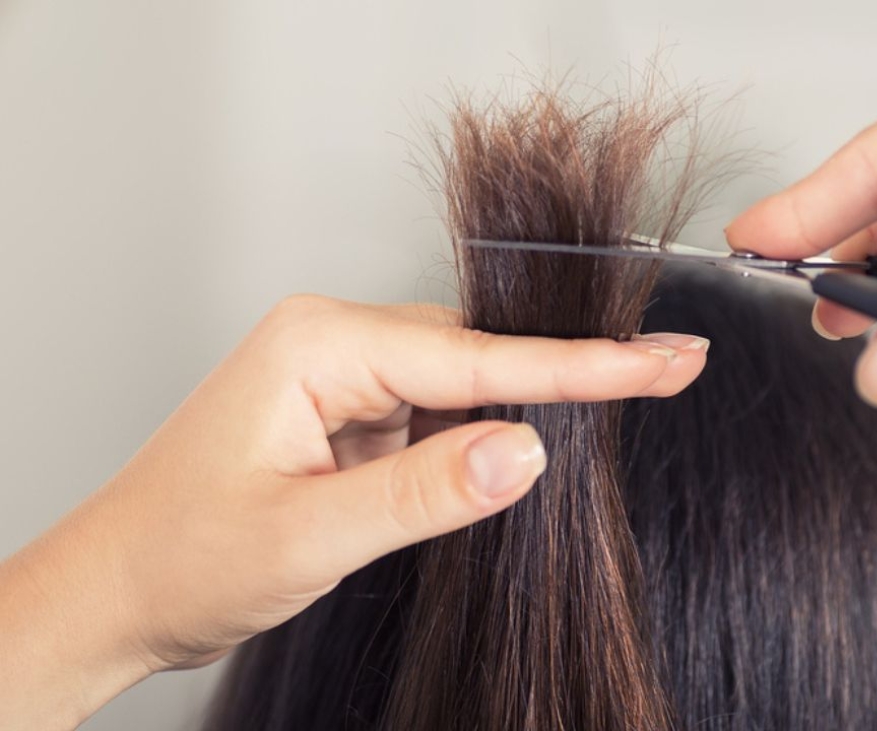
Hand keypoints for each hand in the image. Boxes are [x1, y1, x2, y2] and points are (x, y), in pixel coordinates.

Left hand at [0, 295, 706, 728]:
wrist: (118, 593)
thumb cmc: (182, 556)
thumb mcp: (308, 534)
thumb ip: (423, 491)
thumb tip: (529, 452)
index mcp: (320, 345)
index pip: (479, 357)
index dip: (583, 365)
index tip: (664, 359)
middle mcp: (336, 343)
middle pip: (483, 353)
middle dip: (575, 372)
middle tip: (674, 370)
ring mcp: (345, 378)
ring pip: (468, 381)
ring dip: (530, 406)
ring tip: (626, 398)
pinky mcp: (352, 414)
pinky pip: (441, 410)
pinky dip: (487, 434)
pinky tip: (526, 449)